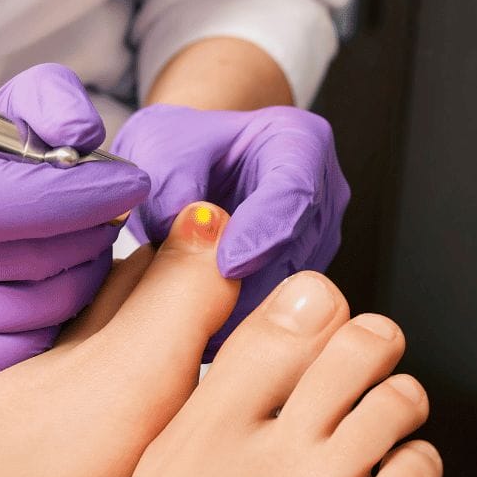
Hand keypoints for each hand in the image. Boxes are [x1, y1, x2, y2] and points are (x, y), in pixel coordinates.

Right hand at [0, 64, 149, 388]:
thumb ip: (46, 100)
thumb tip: (82, 134)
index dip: (73, 197)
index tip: (128, 182)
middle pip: (20, 265)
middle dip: (87, 238)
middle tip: (111, 218)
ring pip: (27, 316)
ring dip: (82, 281)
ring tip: (90, 251)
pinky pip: (13, 357)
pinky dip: (54, 326)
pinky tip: (64, 293)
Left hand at [112, 104, 348, 357]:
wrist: (184, 170)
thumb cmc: (177, 149)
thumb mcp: (157, 146)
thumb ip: (169, 180)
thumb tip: (182, 227)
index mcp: (298, 143)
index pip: (296, 192)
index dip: (261, 233)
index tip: (225, 264)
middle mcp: (320, 195)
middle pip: (295, 253)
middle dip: (244, 284)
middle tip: (190, 304)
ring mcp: (312, 244)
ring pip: (286, 293)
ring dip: (235, 311)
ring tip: (181, 317)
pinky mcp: (296, 284)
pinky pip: (272, 315)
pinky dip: (231, 325)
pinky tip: (193, 333)